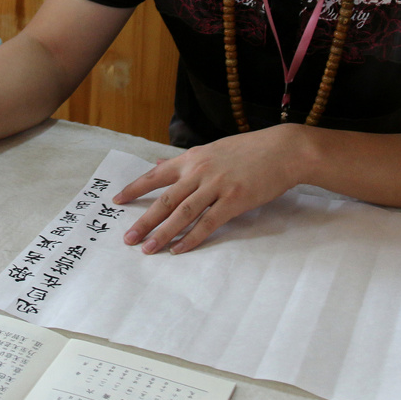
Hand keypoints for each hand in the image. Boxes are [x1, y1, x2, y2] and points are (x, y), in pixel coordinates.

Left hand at [113, 125, 306, 253]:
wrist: (283, 150)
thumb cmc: (248, 150)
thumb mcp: (212, 149)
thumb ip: (185, 160)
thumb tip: (159, 163)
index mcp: (192, 158)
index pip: (156, 175)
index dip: (135, 189)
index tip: (117, 201)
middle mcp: (199, 171)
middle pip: (165, 199)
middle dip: (144, 220)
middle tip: (128, 238)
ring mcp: (217, 186)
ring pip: (182, 213)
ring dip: (162, 233)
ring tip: (147, 249)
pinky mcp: (235, 200)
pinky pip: (208, 223)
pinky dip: (191, 238)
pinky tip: (178, 249)